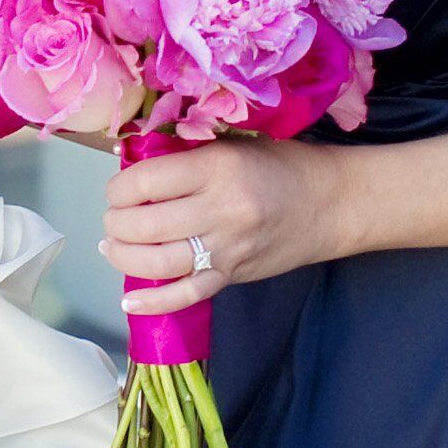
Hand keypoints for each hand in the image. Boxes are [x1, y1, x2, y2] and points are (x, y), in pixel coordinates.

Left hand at [103, 138, 332, 301]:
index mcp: (218, 168)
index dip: (119, 187)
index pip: (147, 182)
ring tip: (113, 247)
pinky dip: (155, 302)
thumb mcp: (236, 145)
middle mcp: (221, 210)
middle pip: (146, 225)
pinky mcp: (234, 275)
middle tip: (113, 219)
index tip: (117, 189)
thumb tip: (134, 166)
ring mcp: (228, 249)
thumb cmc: (284, 166)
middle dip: (116, 223)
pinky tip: (130, 300)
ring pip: (159, 263)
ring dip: (124, 257)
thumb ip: (189, 157)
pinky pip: (188, 295)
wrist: (334, 203)